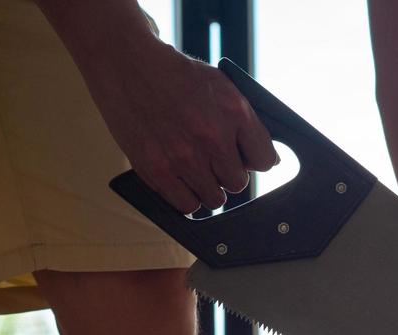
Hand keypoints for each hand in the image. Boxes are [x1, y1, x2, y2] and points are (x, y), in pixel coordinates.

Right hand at [40, 1, 277, 213]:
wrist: (128, 65)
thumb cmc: (175, 76)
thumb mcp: (221, 86)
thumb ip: (246, 122)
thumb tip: (269, 160)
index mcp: (234, 112)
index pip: (264, 160)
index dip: (253, 159)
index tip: (243, 156)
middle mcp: (212, 136)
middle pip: (238, 183)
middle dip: (228, 173)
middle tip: (213, 159)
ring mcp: (184, 157)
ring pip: (215, 199)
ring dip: (208, 187)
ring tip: (195, 168)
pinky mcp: (157, 171)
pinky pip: (187, 205)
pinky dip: (186, 197)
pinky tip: (181, 179)